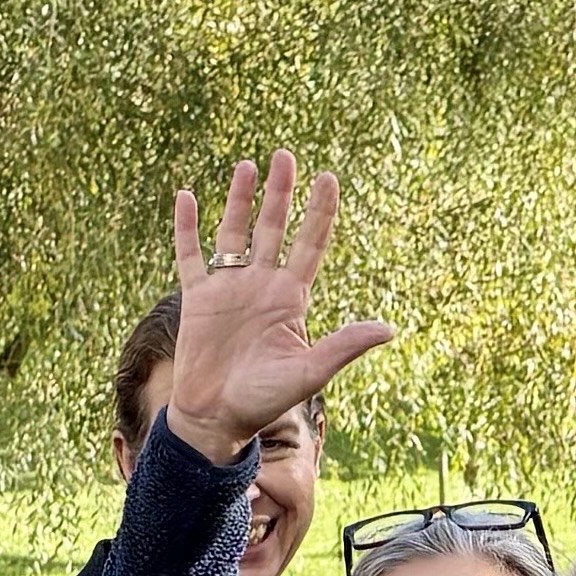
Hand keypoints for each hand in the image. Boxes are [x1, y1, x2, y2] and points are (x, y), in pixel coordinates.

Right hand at [159, 155, 388, 462]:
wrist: (216, 419)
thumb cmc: (264, 401)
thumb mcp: (308, 372)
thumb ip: (342, 346)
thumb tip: (388, 329)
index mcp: (290, 298)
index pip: (309, 244)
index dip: (319, 211)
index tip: (328, 178)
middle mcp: (261, 285)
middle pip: (274, 228)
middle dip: (281, 193)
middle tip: (286, 156)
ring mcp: (228, 289)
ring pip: (235, 232)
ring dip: (240, 200)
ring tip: (248, 165)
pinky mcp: (197, 297)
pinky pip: (191, 255)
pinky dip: (187, 227)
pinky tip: (187, 196)